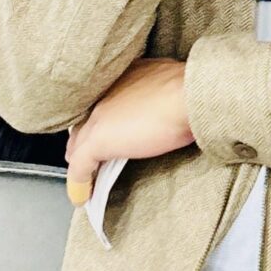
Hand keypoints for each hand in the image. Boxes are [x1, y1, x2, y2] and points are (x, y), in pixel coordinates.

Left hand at [65, 58, 195, 203]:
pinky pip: (81, 165)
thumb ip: (168, 94)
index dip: (104, 118)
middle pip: (85, 120)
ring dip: (80, 161)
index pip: (106, 100)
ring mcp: (100, 116)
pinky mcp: (99, 140)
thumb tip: (178, 106)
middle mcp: (108, 91)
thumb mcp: (177, 87)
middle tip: (86, 157)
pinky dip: (79, 182)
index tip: (109, 130)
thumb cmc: (192, 90)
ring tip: (83, 179)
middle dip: (83, 139)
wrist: (189, 96)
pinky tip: (81, 195)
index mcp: (127, 75)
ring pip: (79, 142)